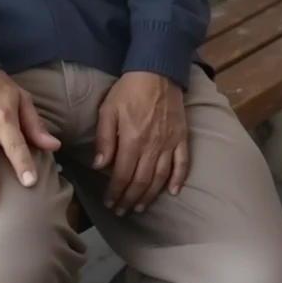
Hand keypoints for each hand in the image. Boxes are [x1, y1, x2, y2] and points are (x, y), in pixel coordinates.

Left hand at [94, 71, 188, 215]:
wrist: (157, 71)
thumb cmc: (128, 90)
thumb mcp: (108, 110)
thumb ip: (104, 139)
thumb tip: (99, 166)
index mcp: (131, 140)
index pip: (122, 175)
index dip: (115, 192)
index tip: (110, 203)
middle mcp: (152, 147)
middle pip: (141, 181)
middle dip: (130, 199)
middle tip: (122, 211)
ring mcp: (169, 143)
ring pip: (160, 177)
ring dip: (150, 195)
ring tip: (141, 207)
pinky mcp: (182, 138)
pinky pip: (182, 164)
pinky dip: (178, 180)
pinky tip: (173, 192)